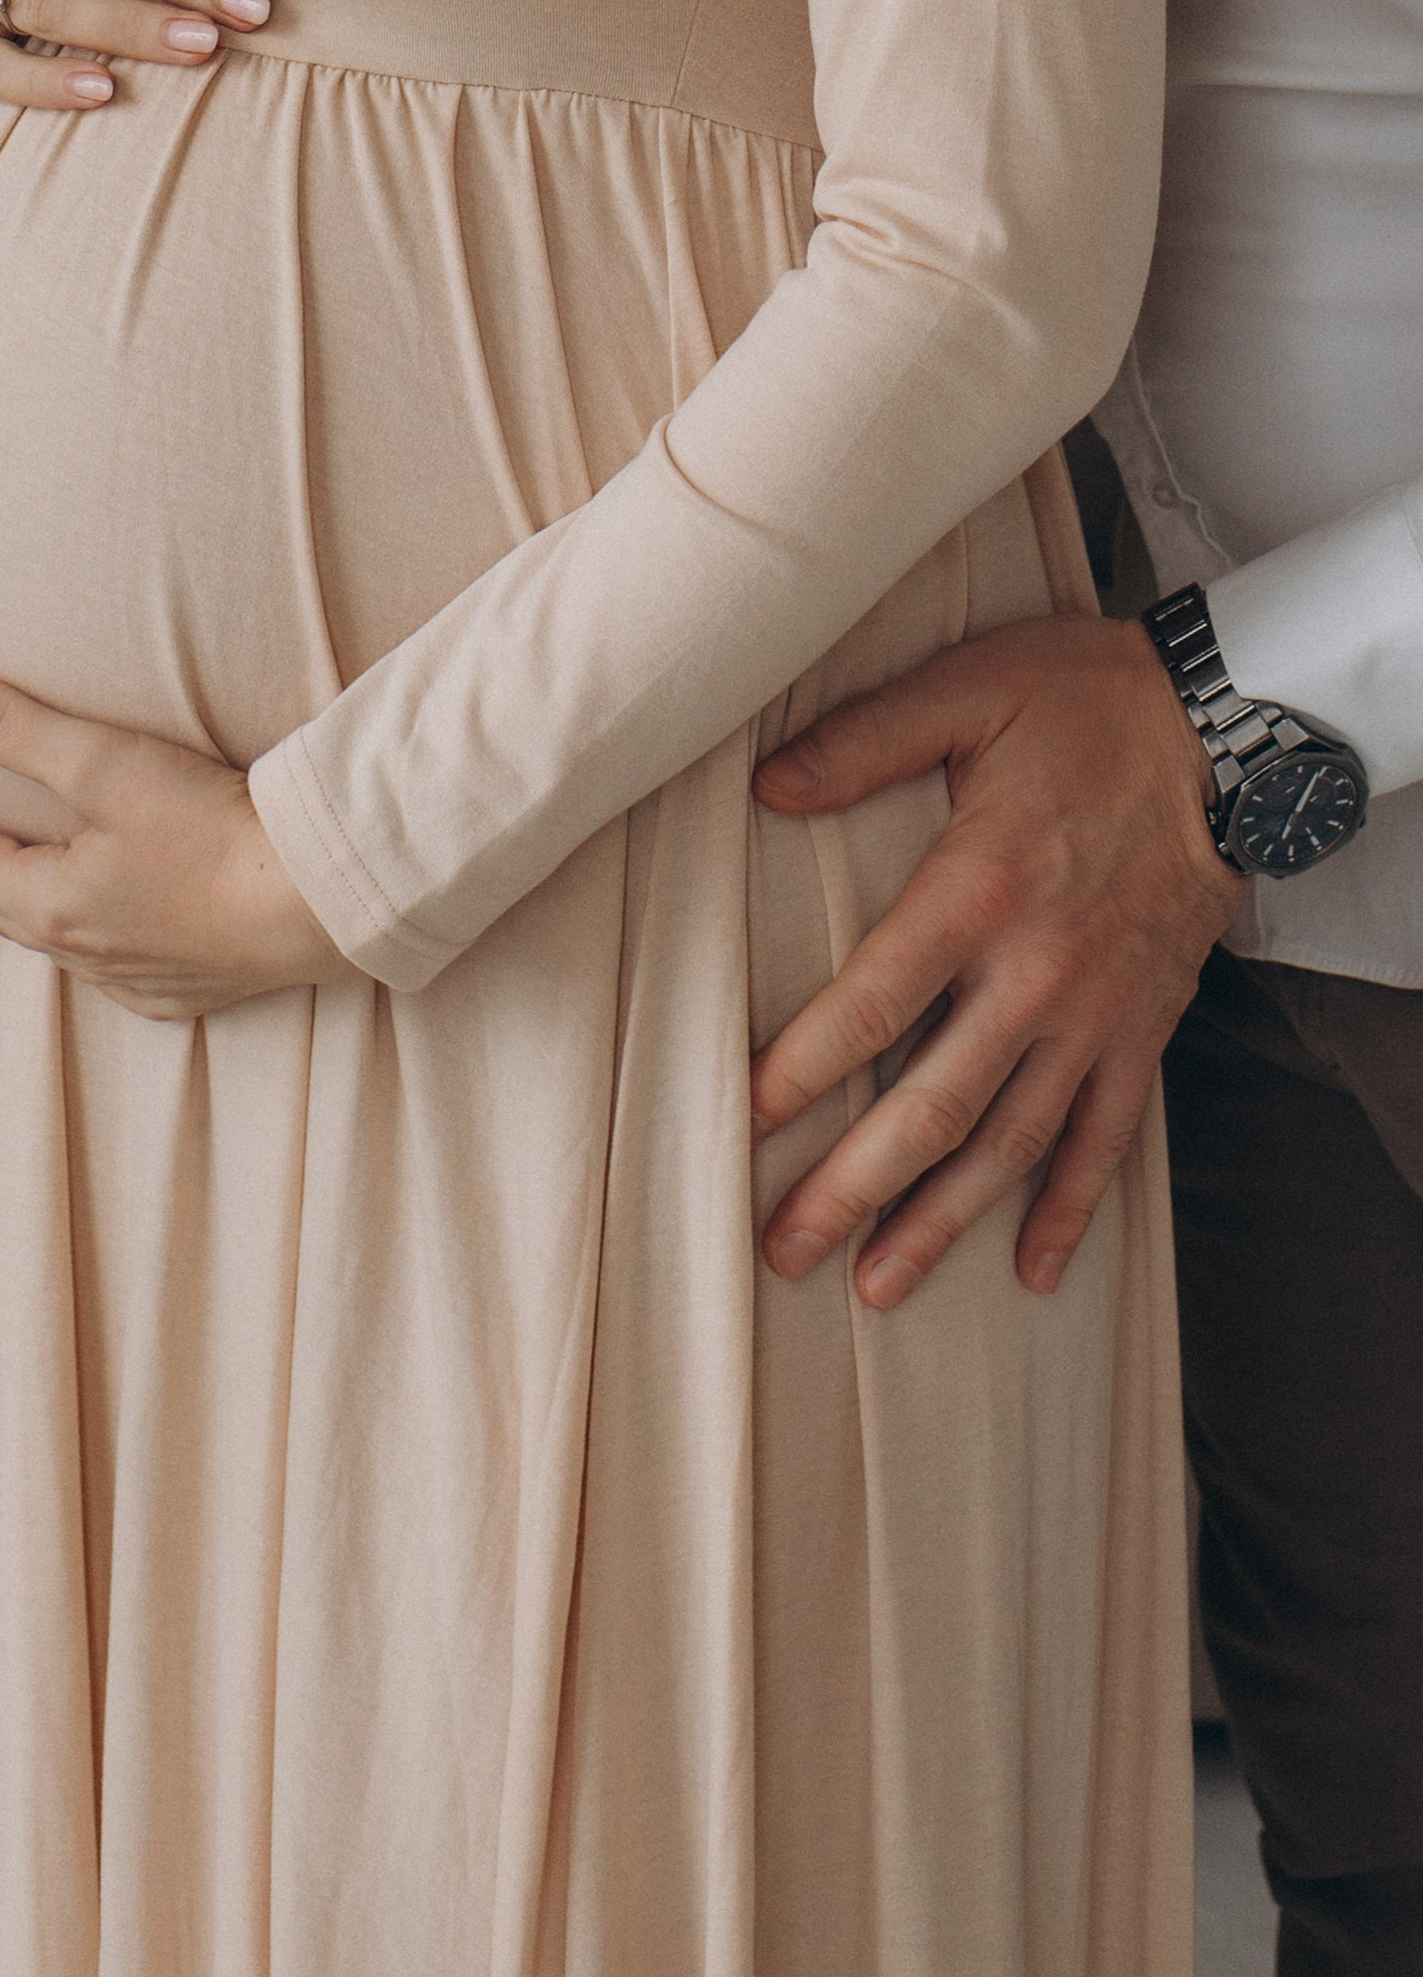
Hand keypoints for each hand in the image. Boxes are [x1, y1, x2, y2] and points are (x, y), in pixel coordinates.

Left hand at [0, 664, 340, 1017]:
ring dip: (28, 913)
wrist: (316, 901)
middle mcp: (86, 953)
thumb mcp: (99, 761)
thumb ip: (5, 724)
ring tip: (13, 893)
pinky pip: (121, 975)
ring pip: (61, 946)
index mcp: (51, 903)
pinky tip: (108, 941)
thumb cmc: (208, 830)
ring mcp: (140, 979)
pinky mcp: (193, 990)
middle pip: (5, 912)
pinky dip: (95, 948)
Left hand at [749, 614, 1242, 1308]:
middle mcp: (1038, 972)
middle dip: (854, 1186)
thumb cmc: (1087, 700)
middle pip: (933, 1106)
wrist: (1232, 725)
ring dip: (944, 1220)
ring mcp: (1098, 1012)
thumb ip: (864, 741)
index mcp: (979, 891)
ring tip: (878, 1285)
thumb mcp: (968, 691)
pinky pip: (1108, 1136)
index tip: (743, 1124)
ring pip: (1014, 1143)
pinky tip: (1036, 1270)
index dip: (801, 1072)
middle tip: (786, 1248)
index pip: (871, 1006)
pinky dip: (1073, 1207)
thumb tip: (764, 785)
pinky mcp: (1147, 1025)